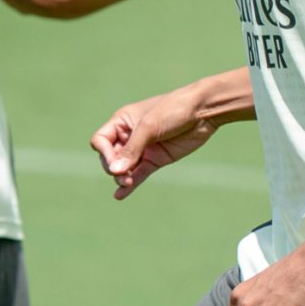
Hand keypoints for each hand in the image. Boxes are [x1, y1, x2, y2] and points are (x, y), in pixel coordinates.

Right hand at [91, 85, 215, 199]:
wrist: (203, 112)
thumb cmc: (174, 109)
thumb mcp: (149, 126)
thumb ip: (132, 149)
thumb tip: (114, 171)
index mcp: (122, 121)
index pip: (101, 141)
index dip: (104, 153)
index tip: (115, 161)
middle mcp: (130, 136)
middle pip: (110, 157)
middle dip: (114, 168)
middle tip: (124, 176)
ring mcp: (143, 149)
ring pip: (124, 168)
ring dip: (122, 178)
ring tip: (127, 183)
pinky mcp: (156, 160)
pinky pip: (139, 174)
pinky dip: (130, 185)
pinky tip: (120, 196)